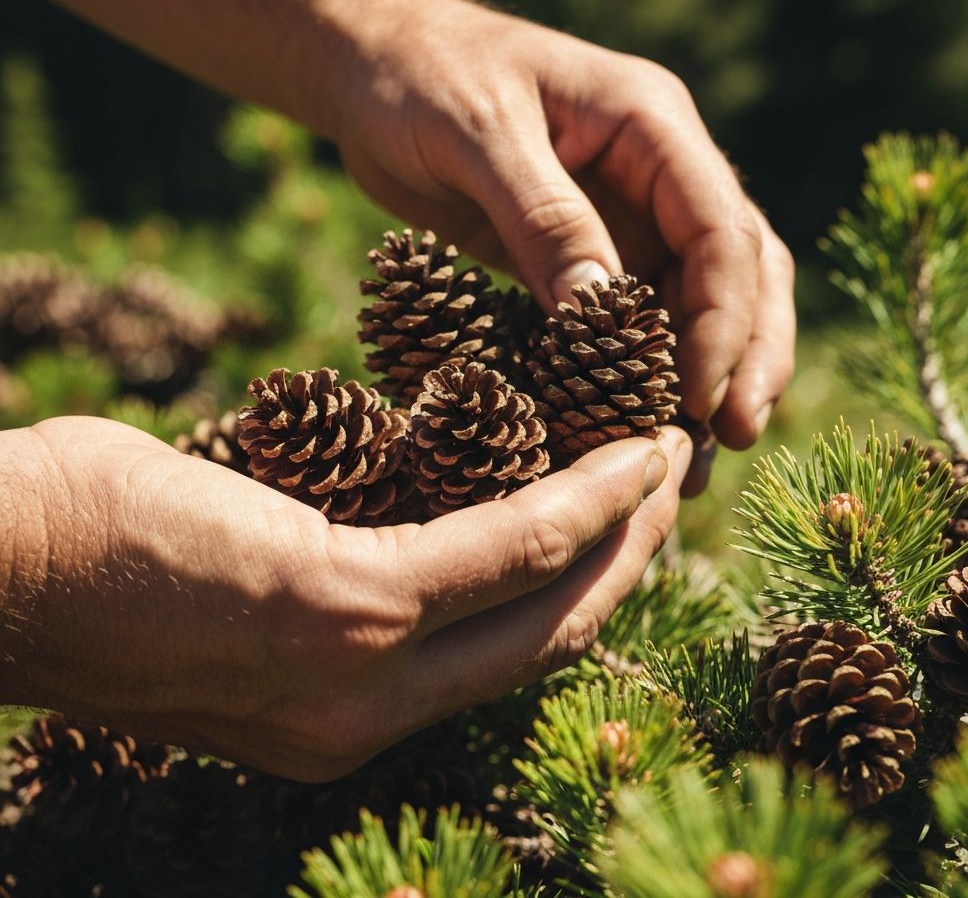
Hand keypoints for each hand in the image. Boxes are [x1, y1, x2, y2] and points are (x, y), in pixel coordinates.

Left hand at [2, 417, 689, 780]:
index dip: (579, 590)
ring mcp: (359, 674)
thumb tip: (386, 513)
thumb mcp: (234, 580)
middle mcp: (364, 718)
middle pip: (545, 640)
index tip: (623, 520)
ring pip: (543, 600)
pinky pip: (501, 548)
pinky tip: (622, 453)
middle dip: (626, 562)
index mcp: (338, 712)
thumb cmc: (94, 553)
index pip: (497, 658)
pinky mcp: (345, 607)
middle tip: (669, 483)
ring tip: (661, 457)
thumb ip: (325, 573)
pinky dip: (577, 500)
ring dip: (621, 528)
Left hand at [332, 0, 795, 462]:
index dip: (722, 318)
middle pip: (739, 267)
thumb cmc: (420, 77)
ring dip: (710, 369)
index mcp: (649, 124)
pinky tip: (636, 419)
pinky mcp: (584, 249)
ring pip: (699, 298)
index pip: (720, 229)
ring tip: (704, 448)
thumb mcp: (477, 135)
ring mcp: (624, 212)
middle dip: (747, 352)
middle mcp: (656, 170)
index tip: (697, 396)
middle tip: (736, 436)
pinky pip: (633, 315)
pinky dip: (643, 367)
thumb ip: (544, 218)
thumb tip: (598, 315)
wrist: (372, 67)